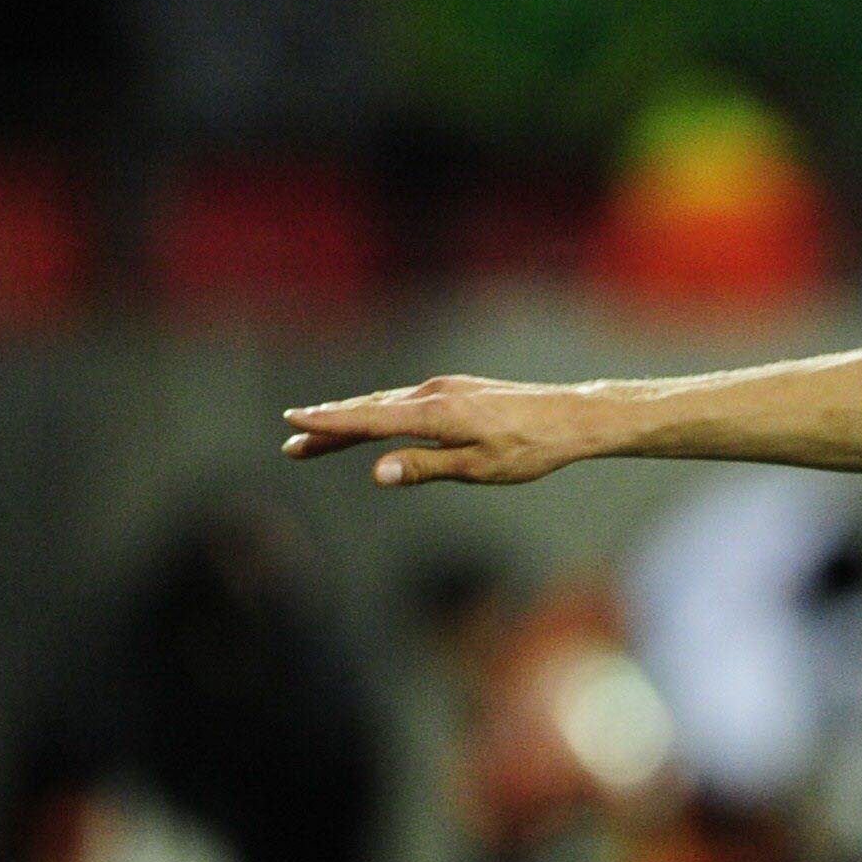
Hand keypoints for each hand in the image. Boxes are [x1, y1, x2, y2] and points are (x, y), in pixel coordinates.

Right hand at [279, 376, 596, 486]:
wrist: (571, 416)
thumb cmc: (530, 448)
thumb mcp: (478, 468)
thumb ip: (425, 467)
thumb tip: (377, 472)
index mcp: (435, 414)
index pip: (368, 419)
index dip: (328, 423)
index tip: (292, 422)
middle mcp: (433, 394)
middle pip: (368, 411)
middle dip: (328, 426)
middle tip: (290, 442)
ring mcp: (445, 388)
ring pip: (385, 404)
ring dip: (350, 418)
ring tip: (317, 433)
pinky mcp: (456, 390)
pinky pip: (405, 401)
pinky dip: (378, 412)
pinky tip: (370, 420)